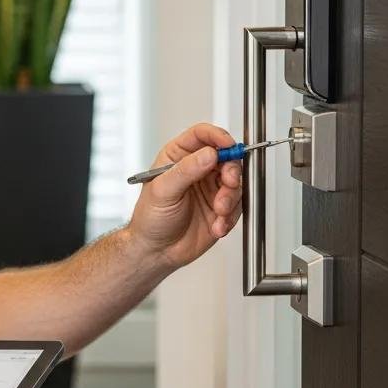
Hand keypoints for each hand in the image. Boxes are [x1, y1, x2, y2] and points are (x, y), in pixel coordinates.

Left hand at [128, 123, 243, 270]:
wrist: (156, 251)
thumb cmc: (150, 219)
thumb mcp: (163, 191)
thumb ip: (186, 171)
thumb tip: (208, 154)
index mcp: (178, 158)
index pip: (201, 136)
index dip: (216, 136)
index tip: (227, 144)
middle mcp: (197, 170)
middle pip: (225, 157)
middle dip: (231, 170)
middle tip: (228, 182)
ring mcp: (210, 188)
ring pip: (235, 182)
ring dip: (230, 197)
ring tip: (218, 210)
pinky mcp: (221, 208)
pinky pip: (237, 206)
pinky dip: (230, 216)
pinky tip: (217, 225)